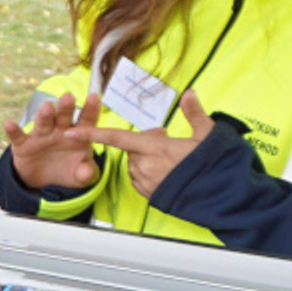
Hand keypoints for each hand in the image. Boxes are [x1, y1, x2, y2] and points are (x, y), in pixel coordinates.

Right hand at [2, 92, 104, 191]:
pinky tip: (9, 124)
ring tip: (47, 107)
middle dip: (66, 107)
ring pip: (43, 123)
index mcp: (77, 135)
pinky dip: (13, 131)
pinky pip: (18, 136)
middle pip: (64, 117)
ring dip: (45, 115)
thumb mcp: (79, 176)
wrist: (43, 181)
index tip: (94, 97)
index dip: (90, 109)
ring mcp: (41, 136)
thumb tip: (88, 173)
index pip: (86, 121)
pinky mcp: (23, 144)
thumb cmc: (66, 171)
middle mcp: (59, 131)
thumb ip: (85, 173)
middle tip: (68, 97)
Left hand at [75, 89, 215, 197]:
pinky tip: (166, 172)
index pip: (116, 138)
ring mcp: (146, 183)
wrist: (221, 197)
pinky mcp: (150, 195)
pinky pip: (140, 179)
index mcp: (154, 149)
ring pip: (135, 164)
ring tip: (170, 159)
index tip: (70, 132)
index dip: (91, 134)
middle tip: (167, 141)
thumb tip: (190, 93)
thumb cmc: (213, 166)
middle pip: (131, 149)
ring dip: (146, 158)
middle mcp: (145, 167)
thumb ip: (194, 113)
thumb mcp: (206, 135)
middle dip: (145, 143)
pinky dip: (148, 172)